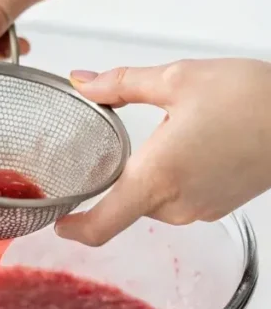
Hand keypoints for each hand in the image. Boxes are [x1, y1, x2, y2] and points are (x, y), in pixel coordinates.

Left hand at [54, 59, 270, 245]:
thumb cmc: (252, 99)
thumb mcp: (177, 80)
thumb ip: (120, 84)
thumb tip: (82, 81)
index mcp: (155, 179)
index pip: (101, 226)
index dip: (73, 229)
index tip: (58, 220)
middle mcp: (175, 204)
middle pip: (125, 202)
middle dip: (123, 174)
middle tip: (138, 135)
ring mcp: (200, 209)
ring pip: (153, 198)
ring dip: (154, 172)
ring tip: (179, 132)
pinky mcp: (220, 206)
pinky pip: (181, 197)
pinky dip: (178, 175)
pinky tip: (198, 144)